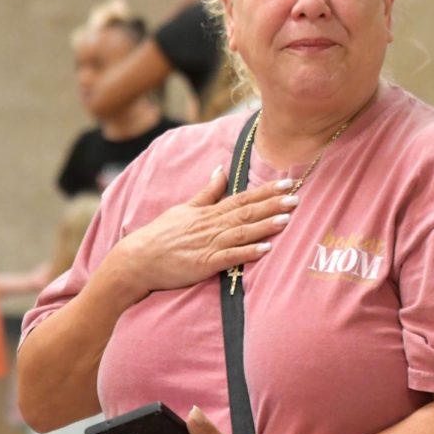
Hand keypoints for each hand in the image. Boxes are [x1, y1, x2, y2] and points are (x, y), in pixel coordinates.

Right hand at [112, 166, 299, 297]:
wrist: (137, 260)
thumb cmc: (161, 234)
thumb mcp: (184, 208)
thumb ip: (207, 192)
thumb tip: (220, 168)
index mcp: (209, 212)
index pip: (242, 197)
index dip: (265, 190)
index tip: (287, 182)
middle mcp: (211, 225)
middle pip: (246, 212)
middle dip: (272, 204)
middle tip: (296, 196)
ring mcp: (208, 244)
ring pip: (241, 232)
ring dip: (264, 225)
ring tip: (286, 219)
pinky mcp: (204, 264)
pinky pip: (229, 257)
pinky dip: (248, 253)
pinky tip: (266, 249)